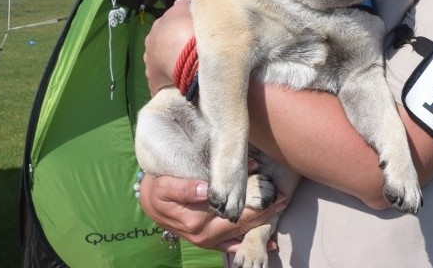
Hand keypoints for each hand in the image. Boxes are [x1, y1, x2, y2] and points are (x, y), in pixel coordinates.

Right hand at [138, 172, 285, 252]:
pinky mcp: (206, 243)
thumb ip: (185, 188)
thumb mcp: (166, 185)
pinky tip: (266, 244)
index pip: (234, 212)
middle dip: (264, 212)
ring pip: (238, 236)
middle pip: (241, 224)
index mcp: (197, 221)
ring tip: (279, 215)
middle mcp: (204, 235)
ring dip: (259, 227)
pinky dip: (246, 244)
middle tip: (283, 199)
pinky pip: (230, 246)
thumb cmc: (158, 189)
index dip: (256, 203)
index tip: (274, 193)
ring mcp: (206, 241)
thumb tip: (207, 190)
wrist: (148, 203)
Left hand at [144, 0, 194, 95]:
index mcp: (158, 26)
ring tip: (184, 71)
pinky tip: (175, 89)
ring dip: (168, 68)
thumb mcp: (188, 7)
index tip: (186, 36)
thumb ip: (183, 4)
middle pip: (159, 48)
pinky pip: (160, 85)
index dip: (175, 33)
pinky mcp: (154, 84)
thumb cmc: (187, 24)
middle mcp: (149, 44)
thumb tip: (179, 1)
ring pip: (159, 66)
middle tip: (186, 54)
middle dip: (169, 50)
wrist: (185, 48)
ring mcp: (150, 65)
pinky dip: (167, 86)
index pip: (164, 29)